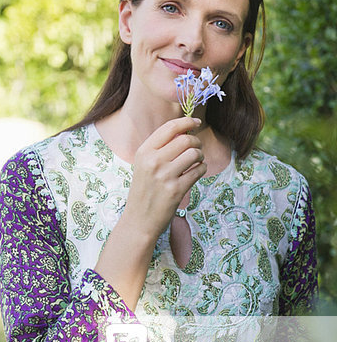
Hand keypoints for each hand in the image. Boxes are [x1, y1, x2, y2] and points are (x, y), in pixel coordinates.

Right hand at [122, 116, 205, 241]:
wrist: (139, 220)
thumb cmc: (144, 190)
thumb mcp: (144, 165)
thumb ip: (160, 148)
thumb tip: (185, 130)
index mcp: (144, 151)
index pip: (169, 128)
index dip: (186, 121)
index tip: (196, 122)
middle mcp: (153, 161)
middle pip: (185, 139)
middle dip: (196, 142)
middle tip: (197, 148)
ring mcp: (165, 176)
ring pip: (194, 154)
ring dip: (200, 156)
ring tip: (197, 161)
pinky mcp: (176, 190)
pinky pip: (198, 171)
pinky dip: (202, 169)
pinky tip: (197, 172)